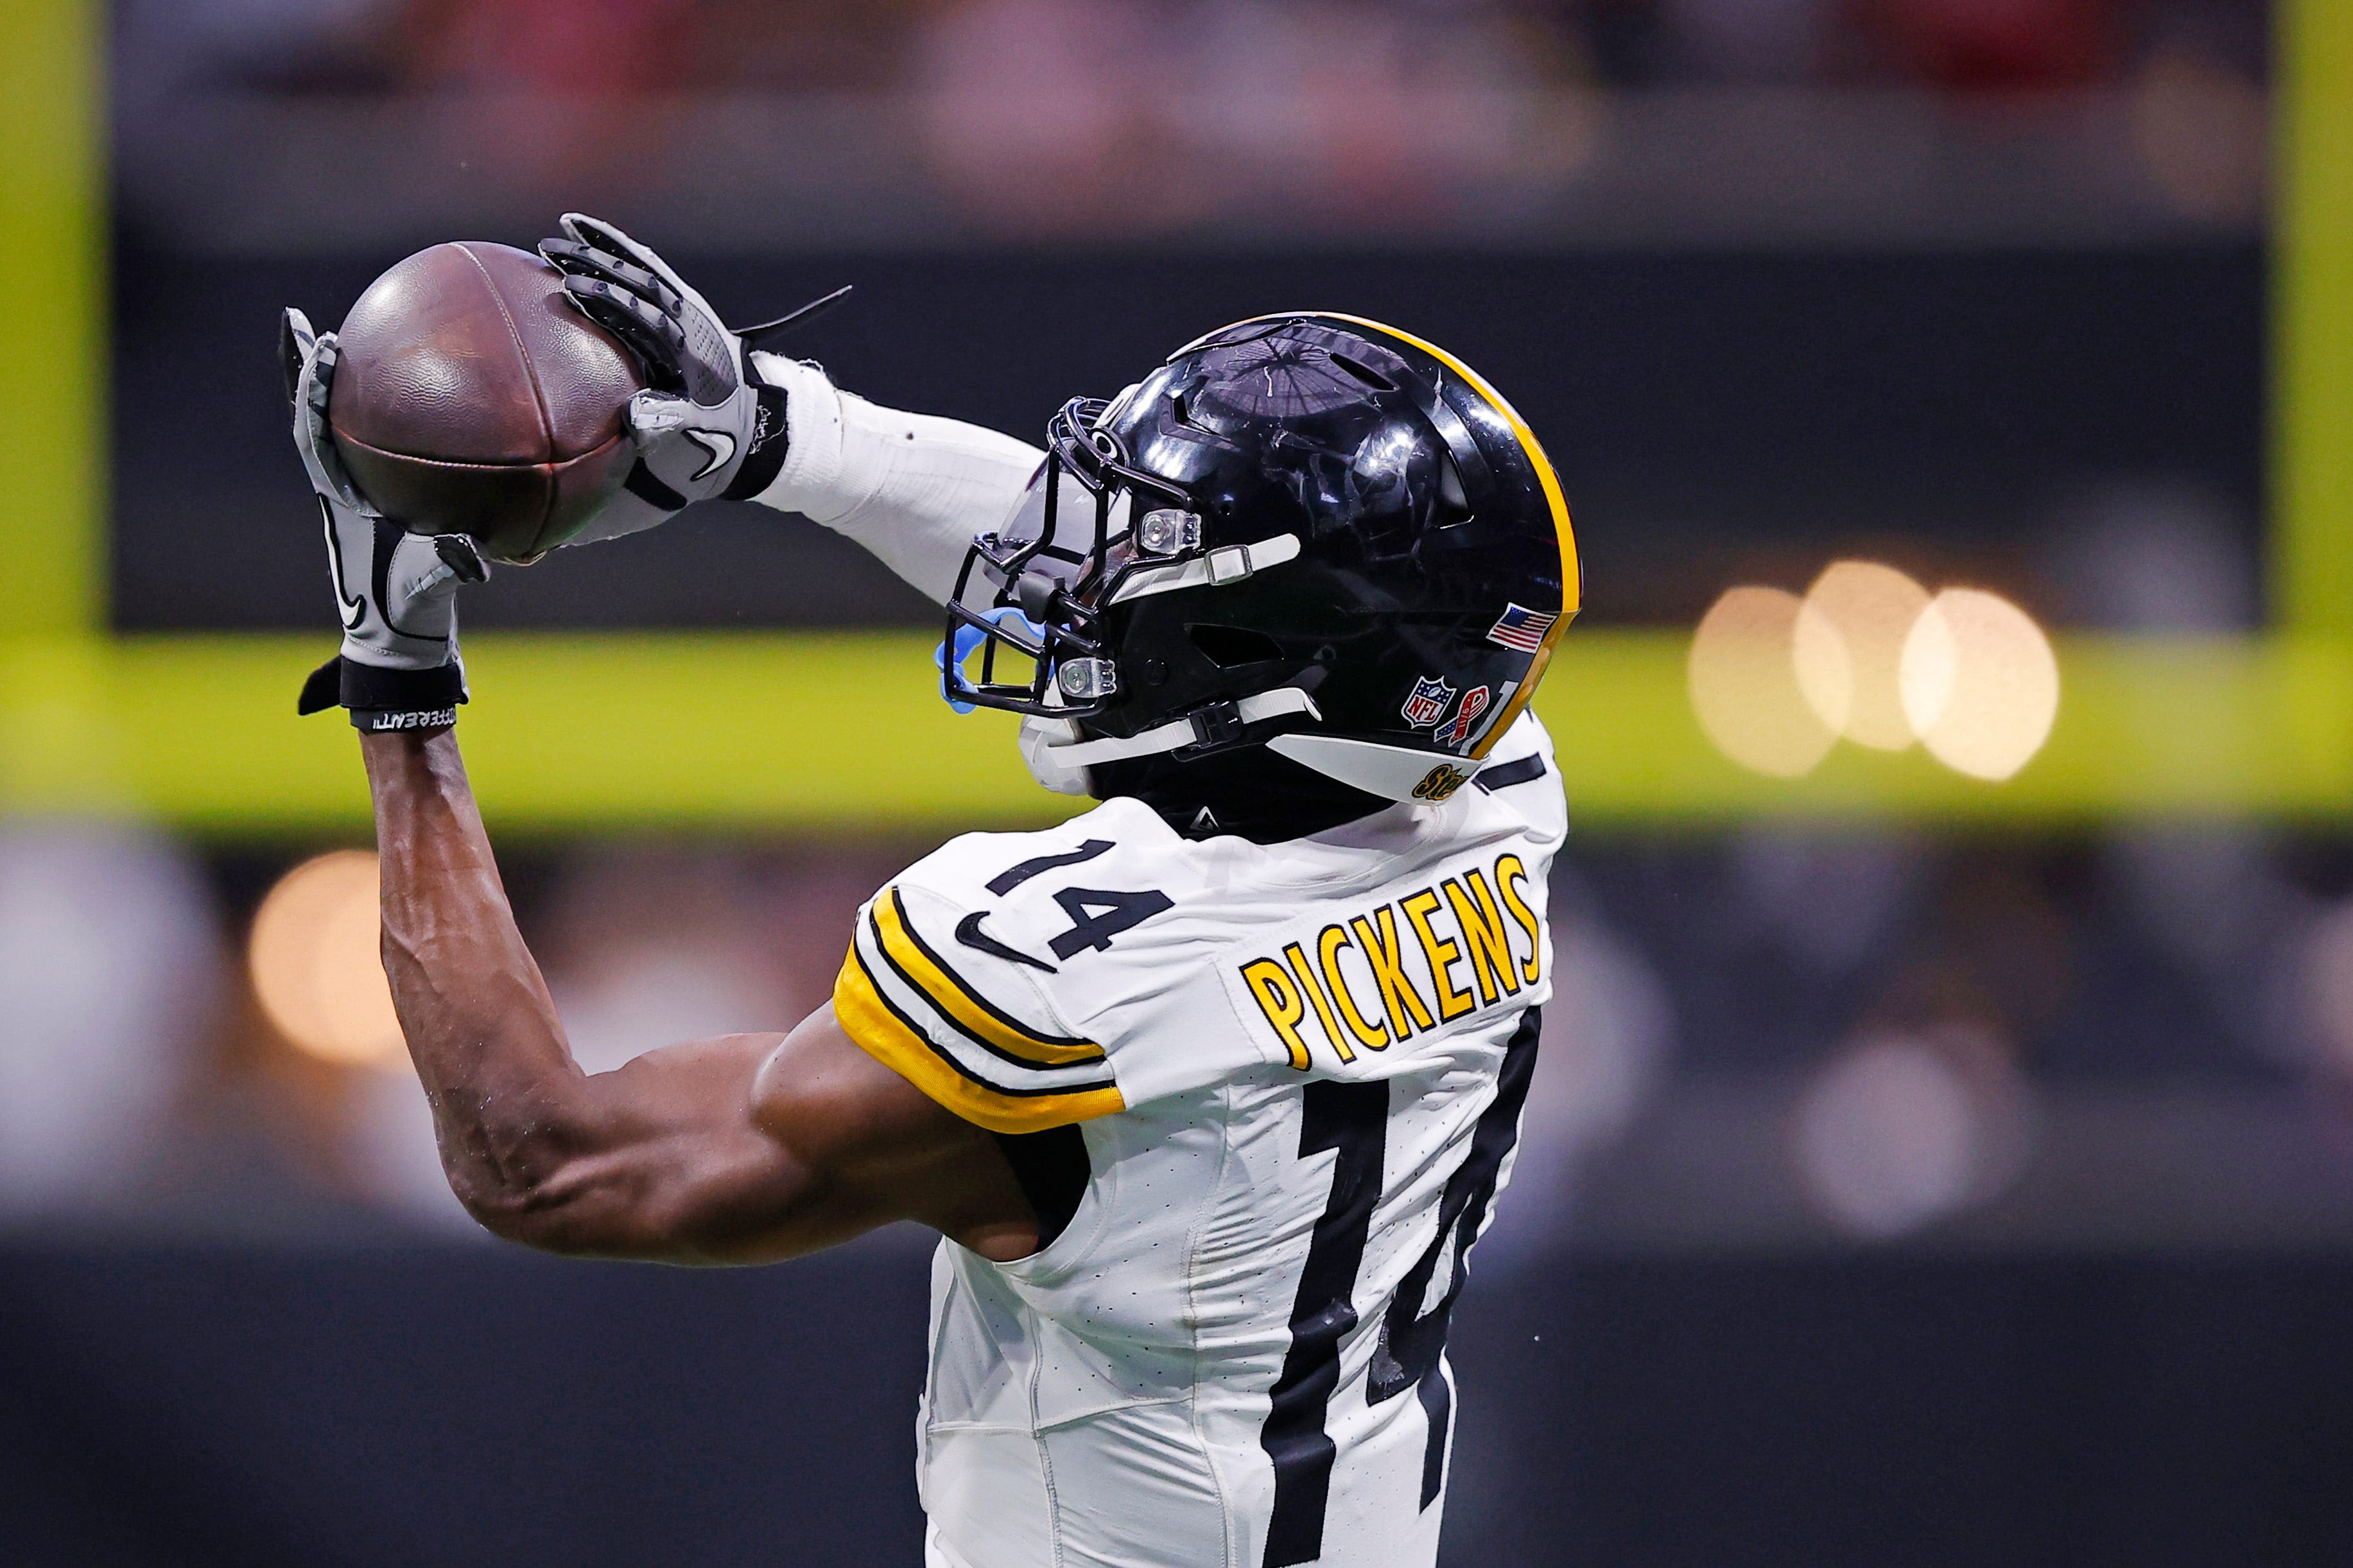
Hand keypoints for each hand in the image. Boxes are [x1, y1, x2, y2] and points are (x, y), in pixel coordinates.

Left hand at [283, 307, 487, 729]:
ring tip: (326, 338)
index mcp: (338, 497)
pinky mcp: (374, 492)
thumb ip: (448, 569)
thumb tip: (476, 558)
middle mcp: (336, 484)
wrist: (400, 630)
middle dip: (300, 370)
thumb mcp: (428, 586)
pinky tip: (394, 387)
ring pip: (332, 425)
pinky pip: (371, 441)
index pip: (313, 434)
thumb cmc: (409, 607)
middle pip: (309, 416)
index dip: (314, 392)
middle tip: (295, 323)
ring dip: (325, 384)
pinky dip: (372, 411)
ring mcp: (352, 486)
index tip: (324, 352)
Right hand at [538, 213, 799, 510]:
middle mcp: (689, 319)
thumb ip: (669, 421)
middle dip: (595, 261)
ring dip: (607, 245)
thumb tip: (634, 413)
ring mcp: (688, 308)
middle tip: (550, 248)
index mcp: (689, 347)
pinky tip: (597, 236)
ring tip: (568, 223)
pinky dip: (625, 250)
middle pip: (640, 280)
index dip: (607, 300)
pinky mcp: (684, 306)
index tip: (568, 287)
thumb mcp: (698, 434)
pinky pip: (653, 270)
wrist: (754, 419)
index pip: (644, 314)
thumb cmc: (720, 431)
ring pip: (645, 266)